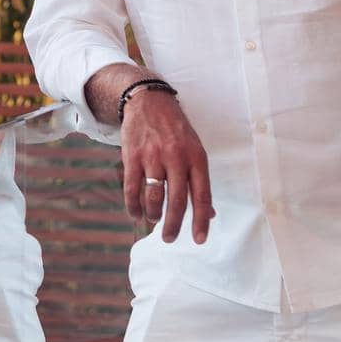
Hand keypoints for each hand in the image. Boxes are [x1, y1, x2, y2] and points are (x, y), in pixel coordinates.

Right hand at [121, 90, 213, 243]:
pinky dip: (133, 205)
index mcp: (196, 158)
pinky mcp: (132, 156)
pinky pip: (131, 187)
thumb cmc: (176, 130)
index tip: (200, 240)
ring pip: (153, 196)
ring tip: (153, 220)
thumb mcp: (195, 149)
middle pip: (176, 200)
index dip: (201, 220)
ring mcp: (153, 156)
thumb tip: (209, 213)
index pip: (202, 195)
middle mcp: (176, 158)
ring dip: (153, 214)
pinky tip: (136, 214)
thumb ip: (199, 181)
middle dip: (173, 225)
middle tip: (169, 239)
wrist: (149, 101)